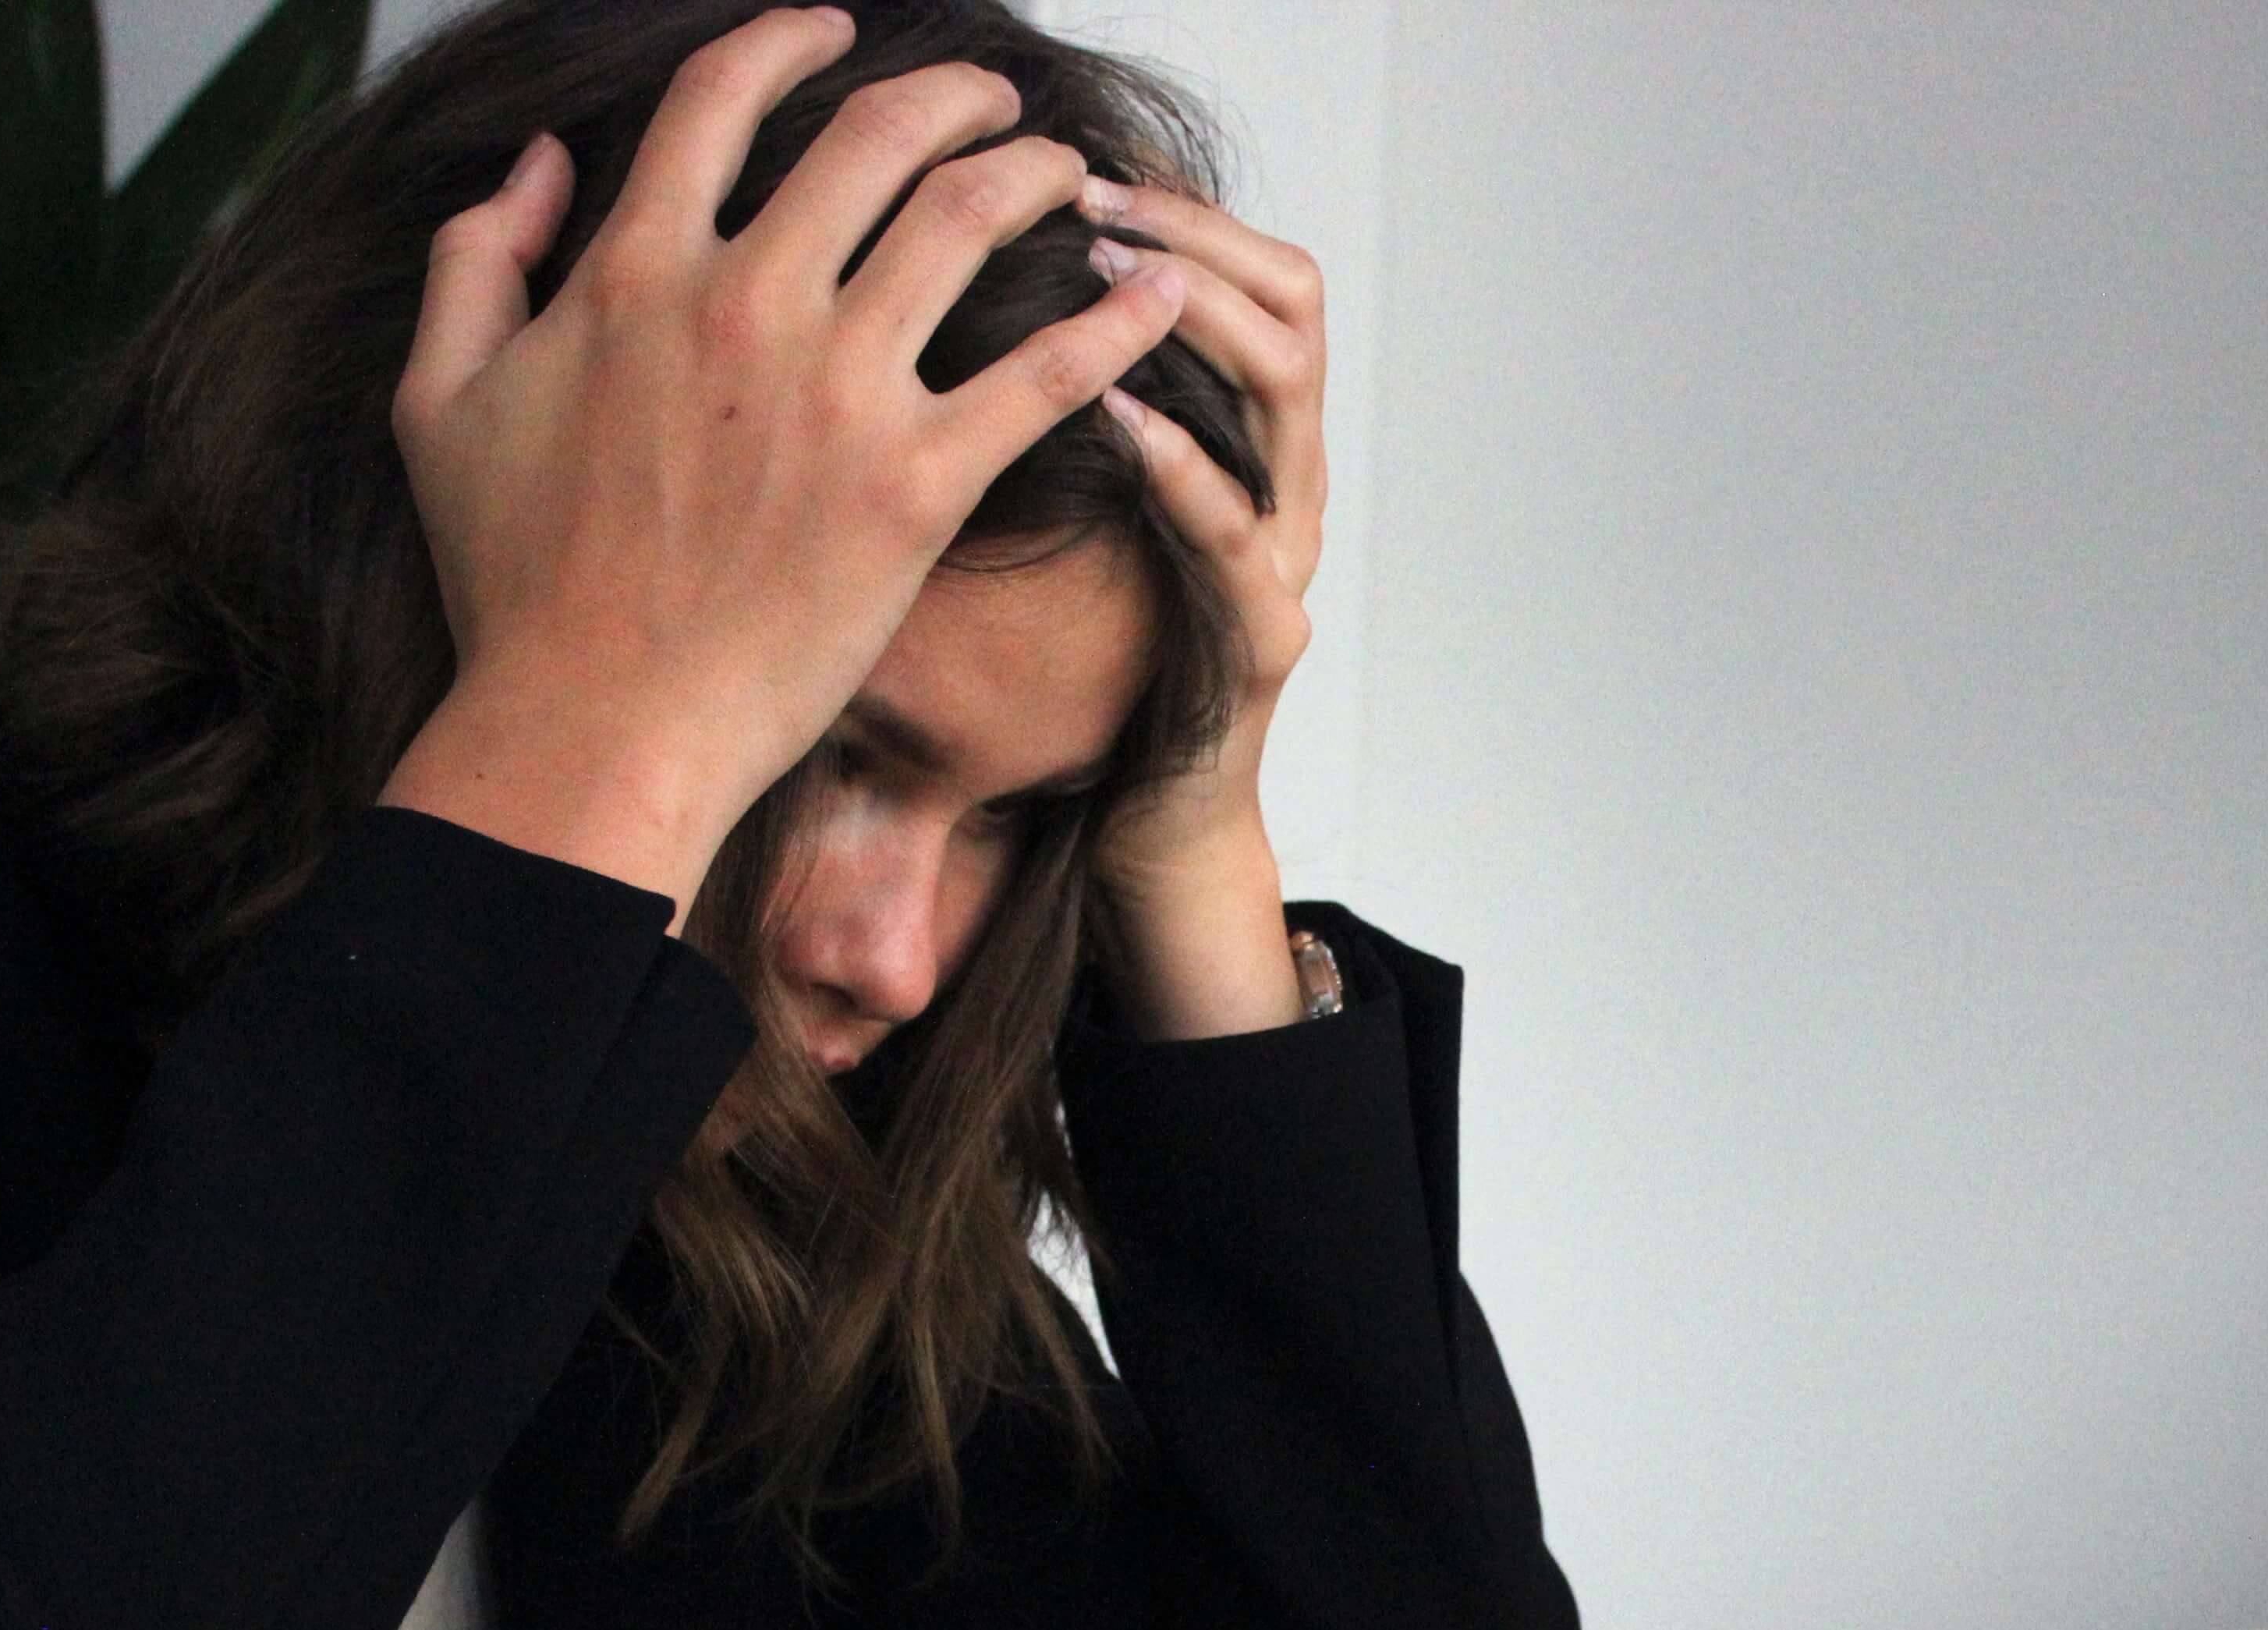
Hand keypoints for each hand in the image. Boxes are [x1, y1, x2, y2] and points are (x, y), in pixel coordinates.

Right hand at [377, 9, 1188, 923]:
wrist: (593, 727)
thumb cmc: (515, 585)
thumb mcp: (439, 401)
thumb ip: (478, 258)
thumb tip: (538, 163)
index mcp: (633, 270)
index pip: (723, 97)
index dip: (789, 42)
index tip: (835, 32)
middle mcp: (745, 302)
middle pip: (875, 135)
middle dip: (951, 96)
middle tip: (992, 102)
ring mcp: (839, 391)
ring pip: (969, 220)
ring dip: (1035, 174)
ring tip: (1071, 173)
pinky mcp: (917, 487)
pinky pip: (1045, 375)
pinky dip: (1116, 322)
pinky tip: (1160, 291)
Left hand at [1077, 177, 1328, 1038]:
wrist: (1142, 824)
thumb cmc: (1098, 664)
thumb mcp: (1080, 509)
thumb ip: (1065, 412)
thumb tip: (975, 290)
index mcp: (1249, 442)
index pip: (1260, 277)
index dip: (1188, 210)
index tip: (1092, 166)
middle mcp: (1287, 483)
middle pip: (1292, 305)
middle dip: (1192, 236)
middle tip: (1092, 200)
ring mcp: (1286, 558)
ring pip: (1286, 393)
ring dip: (1193, 317)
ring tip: (1102, 277)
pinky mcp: (1263, 640)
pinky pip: (1237, 534)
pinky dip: (1181, 465)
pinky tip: (1118, 415)